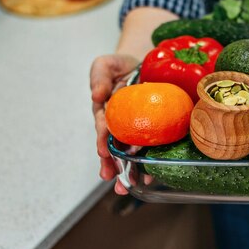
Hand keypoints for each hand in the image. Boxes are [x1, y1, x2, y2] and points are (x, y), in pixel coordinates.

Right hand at [90, 54, 139, 194]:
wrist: (146, 63)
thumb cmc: (121, 66)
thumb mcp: (106, 64)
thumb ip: (99, 77)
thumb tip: (96, 95)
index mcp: (105, 111)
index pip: (103, 127)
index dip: (101, 139)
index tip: (102, 152)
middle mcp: (117, 124)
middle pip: (113, 147)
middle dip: (111, 164)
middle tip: (111, 178)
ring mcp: (133, 130)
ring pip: (129, 154)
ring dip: (129, 171)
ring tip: (130, 186)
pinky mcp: (150, 131)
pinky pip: (149, 149)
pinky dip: (150, 163)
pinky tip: (152, 176)